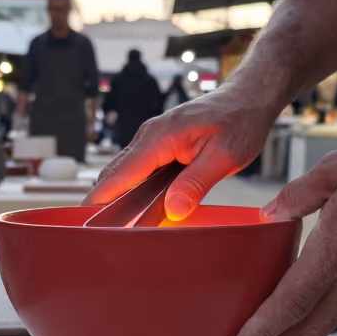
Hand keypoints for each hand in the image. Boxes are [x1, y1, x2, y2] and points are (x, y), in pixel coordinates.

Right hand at [85, 84, 278, 218]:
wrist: (247, 98)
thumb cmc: (240, 121)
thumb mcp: (225, 157)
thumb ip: (196, 183)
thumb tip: (172, 210)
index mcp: (161, 137)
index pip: (121, 173)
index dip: (102, 200)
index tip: (88, 224)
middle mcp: (149, 136)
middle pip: (115, 175)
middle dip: (104, 203)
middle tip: (100, 237)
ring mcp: (152, 140)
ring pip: (125, 173)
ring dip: (119, 198)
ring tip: (116, 230)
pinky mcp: (159, 146)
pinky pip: (139, 171)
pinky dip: (133, 190)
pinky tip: (138, 211)